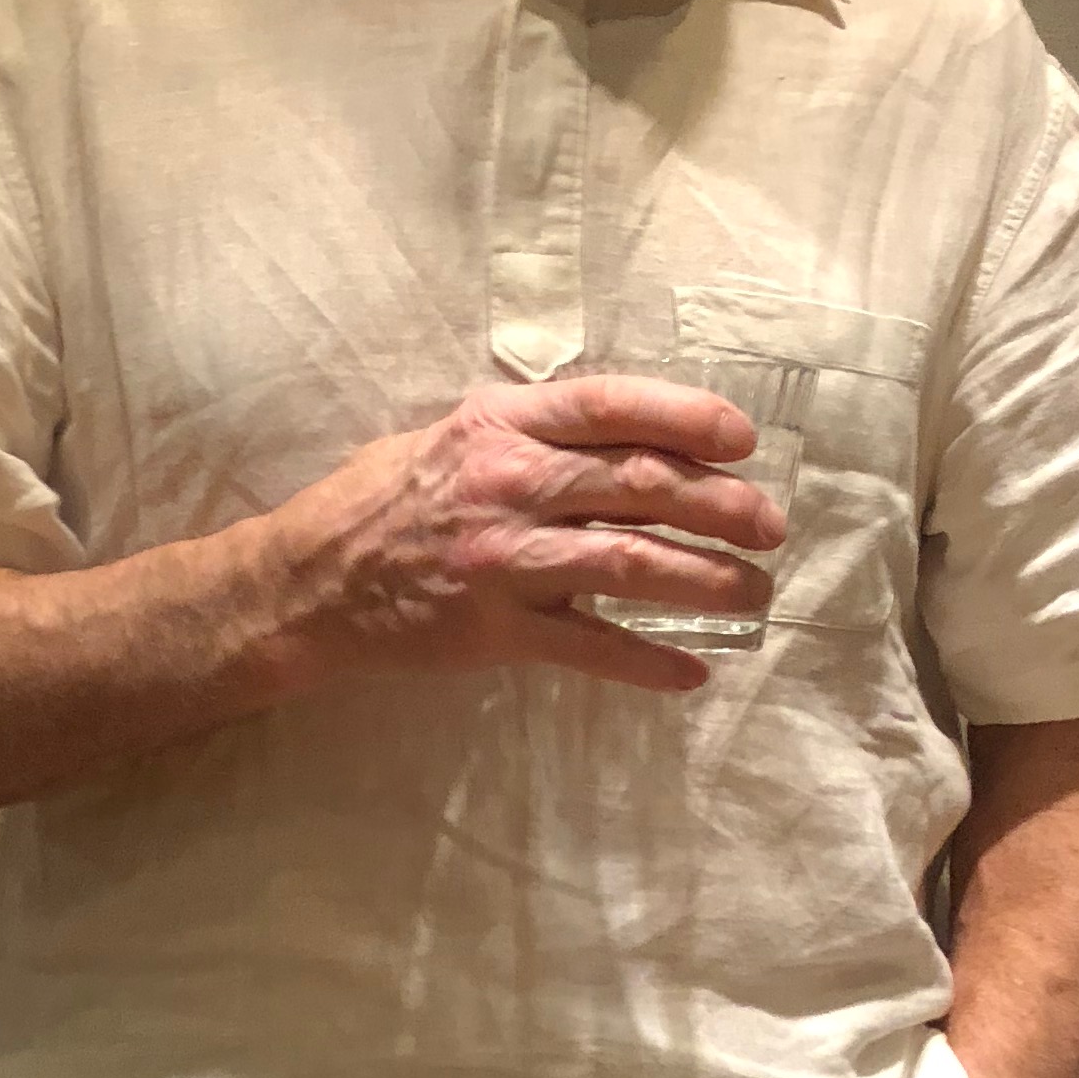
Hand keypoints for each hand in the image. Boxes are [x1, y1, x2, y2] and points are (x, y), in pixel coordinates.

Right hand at [258, 374, 785, 692]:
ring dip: (707, 579)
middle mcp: (508, 483)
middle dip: (723, 504)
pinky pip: (591, 647)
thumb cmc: (385, 500)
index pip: (611, 406)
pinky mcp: (495, 630)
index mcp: (500, 425)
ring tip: (754, 593)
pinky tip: (691, 672)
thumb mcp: (455, 436)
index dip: (687, 415)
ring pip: (632, 563)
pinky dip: (648, 661)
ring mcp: (503, 559)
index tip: (743, 436)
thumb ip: (534, 432)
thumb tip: (635, 435)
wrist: (308, 581)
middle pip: (641, 484)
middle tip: (770, 525)